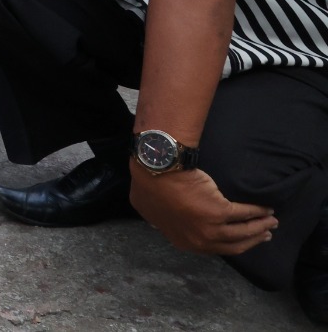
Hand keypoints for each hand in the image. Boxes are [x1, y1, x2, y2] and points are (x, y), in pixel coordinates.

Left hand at [130, 165, 275, 255]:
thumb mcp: (152, 212)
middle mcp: (200, 240)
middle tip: (266, 234)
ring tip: (271, 221)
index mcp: (185, 242)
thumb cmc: (149, 186)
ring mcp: (211, 228)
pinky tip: (267, 209)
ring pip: (243, 232)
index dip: (232, 245)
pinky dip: (258, 211)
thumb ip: (164, 221)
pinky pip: (245, 213)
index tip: (243, 241)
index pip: (215, 248)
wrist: (156, 171)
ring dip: (261, 227)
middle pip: (234, 244)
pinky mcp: (221, 212)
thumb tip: (166, 222)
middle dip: (252, 240)